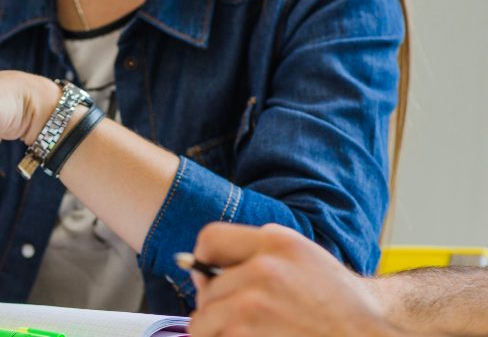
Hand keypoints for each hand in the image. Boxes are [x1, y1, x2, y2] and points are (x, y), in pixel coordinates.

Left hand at [188, 223, 401, 336]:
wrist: (368, 336)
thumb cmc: (336, 304)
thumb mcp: (301, 259)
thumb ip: (255, 255)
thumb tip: (198, 270)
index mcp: (276, 242)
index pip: (209, 239)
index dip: (202, 262)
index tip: (208, 279)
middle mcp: (263, 269)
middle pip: (206, 289)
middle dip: (217, 308)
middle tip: (249, 320)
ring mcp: (254, 306)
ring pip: (202, 321)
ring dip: (219, 333)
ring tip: (252, 333)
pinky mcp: (245, 336)